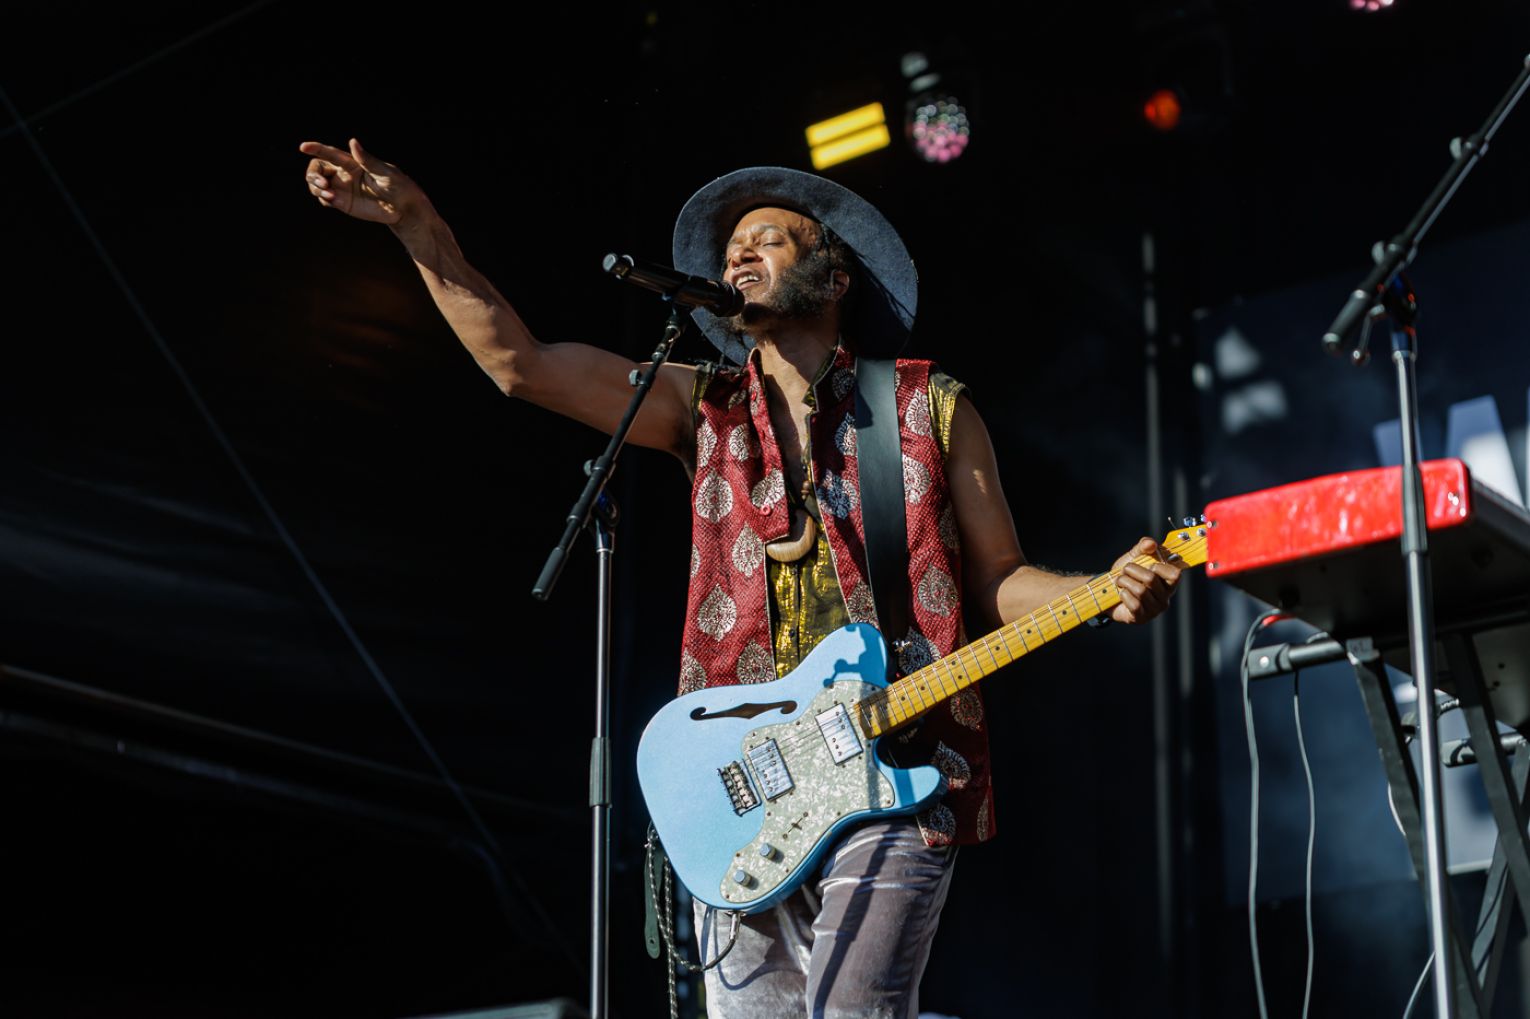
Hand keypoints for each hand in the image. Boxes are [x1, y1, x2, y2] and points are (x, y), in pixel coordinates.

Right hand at [299, 138, 423, 224]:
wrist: (403, 208)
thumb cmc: (398, 185)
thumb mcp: (385, 172)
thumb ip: (367, 159)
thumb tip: (352, 142)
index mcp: (352, 162)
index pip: (329, 153)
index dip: (316, 148)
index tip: (303, 147)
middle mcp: (343, 173)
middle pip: (317, 168)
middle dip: (313, 174)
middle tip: (323, 183)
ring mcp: (341, 188)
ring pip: (316, 184)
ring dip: (315, 187)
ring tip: (328, 194)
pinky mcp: (342, 203)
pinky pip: (324, 199)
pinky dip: (322, 198)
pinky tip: (331, 200)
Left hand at [1108, 536, 1181, 624]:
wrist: (1107, 592)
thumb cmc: (1127, 575)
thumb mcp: (1134, 557)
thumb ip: (1143, 547)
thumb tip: (1150, 543)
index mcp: (1168, 583)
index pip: (1175, 574)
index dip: (1159, 566)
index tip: (1148, 565)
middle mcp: (1164, 598)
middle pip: (1151, 579)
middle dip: (1132, 570)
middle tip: (1125, 570)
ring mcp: (1154, 610)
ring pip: (1140, 591)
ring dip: (1124, 581)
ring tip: (1120, 581)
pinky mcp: (1141, 618)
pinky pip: (1133, 603)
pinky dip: (1123, 594)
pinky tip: (1121, 593)